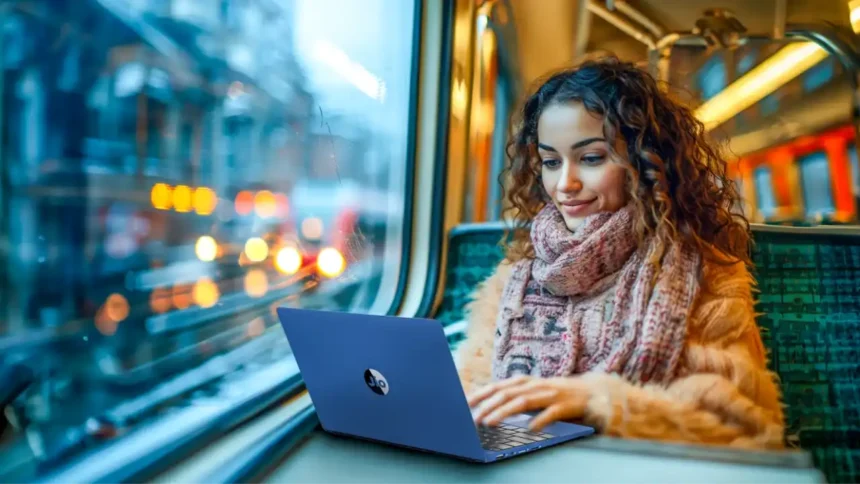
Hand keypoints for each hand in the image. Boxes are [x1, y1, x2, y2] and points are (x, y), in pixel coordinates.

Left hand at [467, 375, 589, 431]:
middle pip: (508, 393)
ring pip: (524, 402)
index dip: (482, 393)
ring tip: (491, 423)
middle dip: (488, 406)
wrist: (592, 392)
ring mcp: (552, 394)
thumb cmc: (557, 395)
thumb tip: (489, 407)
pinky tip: (531, 430)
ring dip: (505, 413)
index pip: (499, 386)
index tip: (465, 404)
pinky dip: (541, 420)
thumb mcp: (534, 392)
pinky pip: (552, 413)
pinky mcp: (567, 405)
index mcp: (527, 382)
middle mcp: (536, 385)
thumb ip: (516, 396)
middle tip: (473, 419)